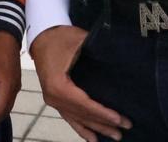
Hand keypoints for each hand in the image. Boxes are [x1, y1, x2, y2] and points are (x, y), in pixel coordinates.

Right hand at [30, 26, 129, 141]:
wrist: (42, 36)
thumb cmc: (60, 38)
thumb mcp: (79, 41)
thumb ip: (97, 52)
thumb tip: (120, 60)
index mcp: (57, 85)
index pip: (84, 104)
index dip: (102, 113)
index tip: (119, 119)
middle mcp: (53, 97)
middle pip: (82, 114)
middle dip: (104, 123)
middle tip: (125, 128)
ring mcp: (52, 100)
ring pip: (77, 119)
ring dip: (96, 128)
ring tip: (114, 136)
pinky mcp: (54, 99)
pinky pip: (69, 118)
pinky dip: (81, 129)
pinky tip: (92, 139)